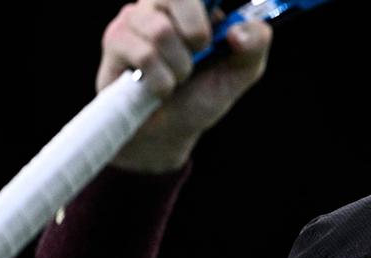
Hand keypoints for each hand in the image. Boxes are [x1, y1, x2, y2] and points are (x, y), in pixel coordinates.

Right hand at [100, 0, 273, 171]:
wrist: (169, 131)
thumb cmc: (201, 94)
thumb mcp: (240, 73)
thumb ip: (254, 46)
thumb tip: (238, 31)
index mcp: (193, 4)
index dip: (203, 11)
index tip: (212, 36)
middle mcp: (160, 3)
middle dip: (196, 35)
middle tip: (197, 55)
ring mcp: (134, 18)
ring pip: (160, 30)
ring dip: (179, 66)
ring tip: (178, 78)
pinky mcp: (115, 40)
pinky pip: (144, 54)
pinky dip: (161, 80)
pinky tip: (161, 88)